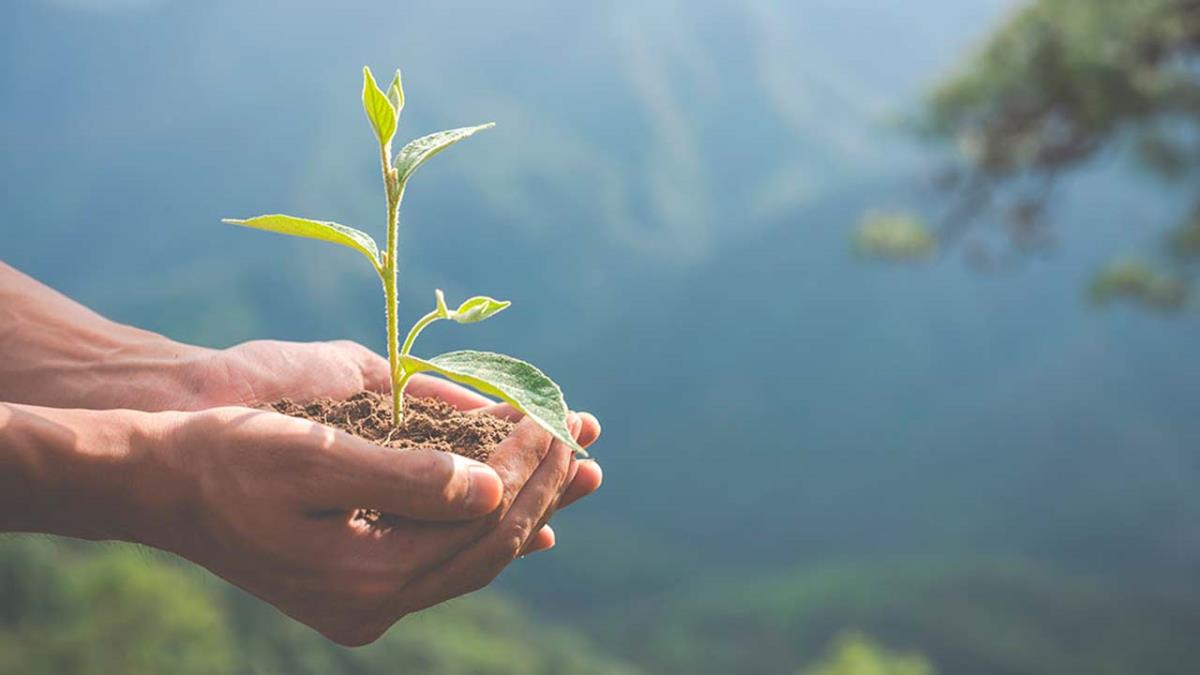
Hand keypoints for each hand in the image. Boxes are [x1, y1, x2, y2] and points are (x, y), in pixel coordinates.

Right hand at [153, 404, 597, 645]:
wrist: (162, 486)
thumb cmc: (229, 457)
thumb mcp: (314, 457)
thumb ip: (407, 478)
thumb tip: (492, 488)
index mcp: (366, 576)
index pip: (481, 522)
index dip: (527, 467)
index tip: (556, 416)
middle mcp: (374, 604)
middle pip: (489, 546)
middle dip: (543, 487)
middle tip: (584, 435)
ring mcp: (367, 605)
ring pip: (474, 558)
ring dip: (527, 507)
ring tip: (578, 469)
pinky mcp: (359, 590)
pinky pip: (446, 565)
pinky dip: (488, 534)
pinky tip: (527, 520)